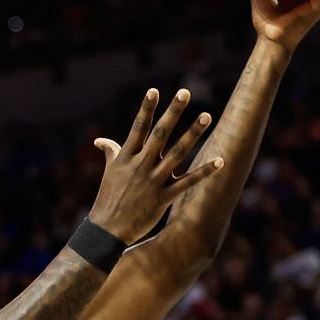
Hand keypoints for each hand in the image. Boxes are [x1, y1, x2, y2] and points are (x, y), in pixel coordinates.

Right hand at [87, 88, 222, 242]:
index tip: (154, 90)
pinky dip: (204, 172)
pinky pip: (188, 182)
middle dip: (173, 112)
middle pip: (160, 133)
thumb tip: (99, 141)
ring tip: (207, 116)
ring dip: (193, 134)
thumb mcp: (109, 172)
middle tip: (185, 92)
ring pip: (177, 153)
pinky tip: (220, 160)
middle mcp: (141, 165)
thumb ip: (110, 152)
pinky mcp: (164, 198)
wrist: (107, 229)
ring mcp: (153, 181)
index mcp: (126, 156)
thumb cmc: (108, 197)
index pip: (138, 127)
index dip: (146, 108)